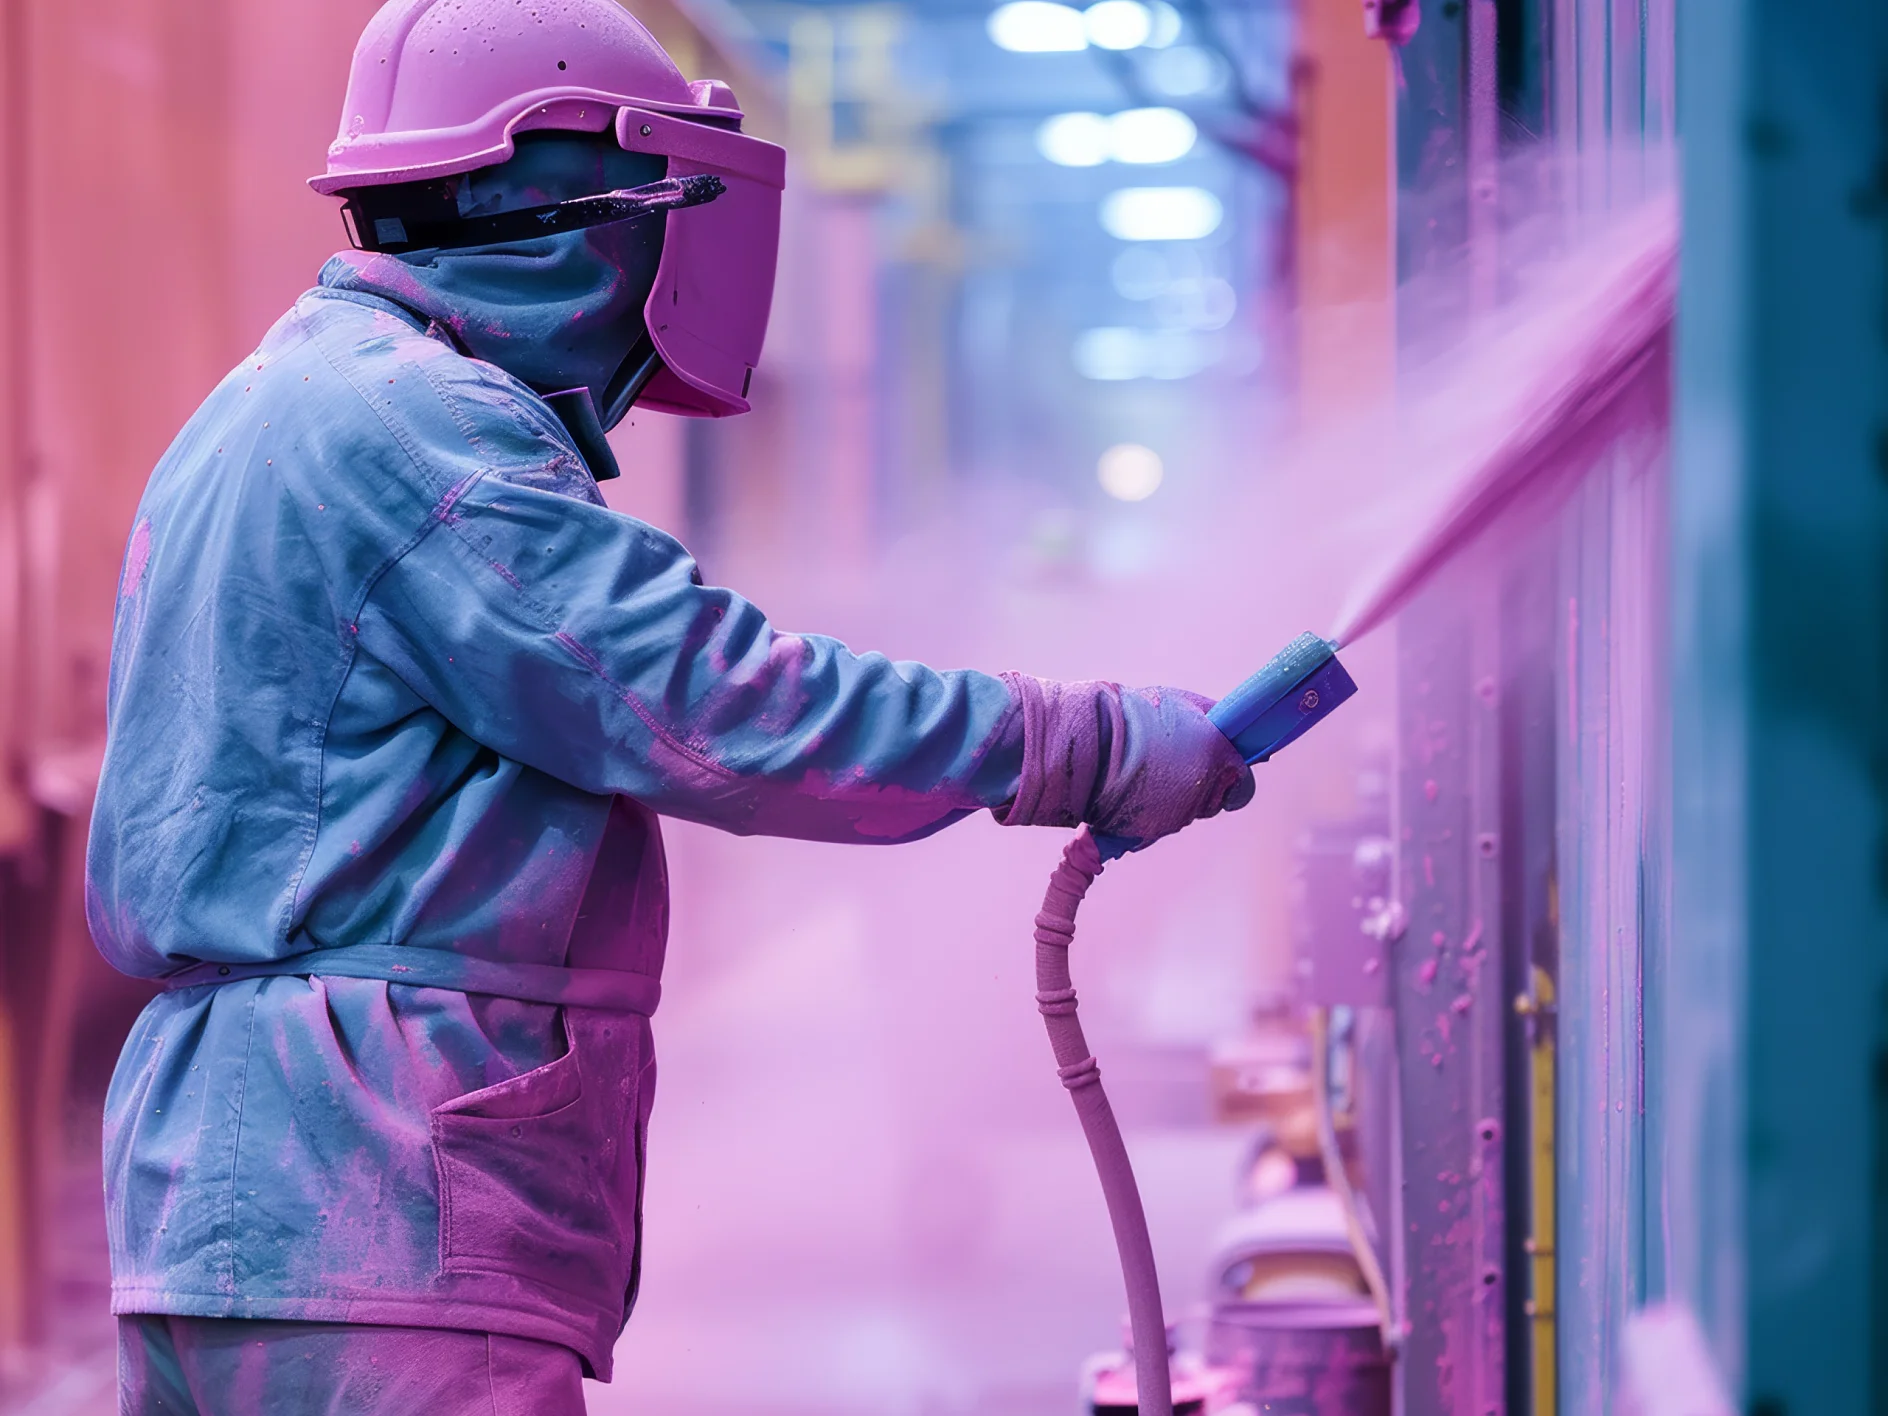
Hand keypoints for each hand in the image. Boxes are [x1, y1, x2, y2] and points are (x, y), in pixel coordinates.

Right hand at [997, 676, 1254, 850]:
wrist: (1085, 743)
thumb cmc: (1131, 717)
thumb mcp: (1182, 702)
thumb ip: (1215, 718)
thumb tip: (1241, 725)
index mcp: (1217, 757)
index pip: (1244, 780)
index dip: (1230, 772)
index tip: (1217, 762)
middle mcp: (1202, 791)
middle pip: (1215, 799)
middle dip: (1202, 783)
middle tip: (1173, 761)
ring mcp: (1177, 815)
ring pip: (1187, 812)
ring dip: (1176, 796)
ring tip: (1146, 771)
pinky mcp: (1151, 832)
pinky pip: (1161, 823)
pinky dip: (1152, 809)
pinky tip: (1133, 788)